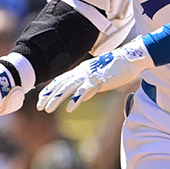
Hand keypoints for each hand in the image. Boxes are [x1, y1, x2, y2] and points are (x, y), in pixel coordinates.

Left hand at [37, 37, 153, 112]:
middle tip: (39, 107)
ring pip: (68, 88)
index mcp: (81, 71)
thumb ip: (90, 87)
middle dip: (48, 96)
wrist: (130, 58)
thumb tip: (83, 97)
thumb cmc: (117, 69)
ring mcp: (89, 76)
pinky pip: (85, 91)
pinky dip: (76, 99)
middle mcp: (82, 72)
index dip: (50, 89)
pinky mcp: (98, 80)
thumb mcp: (99, 79)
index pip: (61, 80)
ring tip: (47, 109)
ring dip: (57, 99)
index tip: (40, 98)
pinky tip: (69, 109)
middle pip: (61, 85)